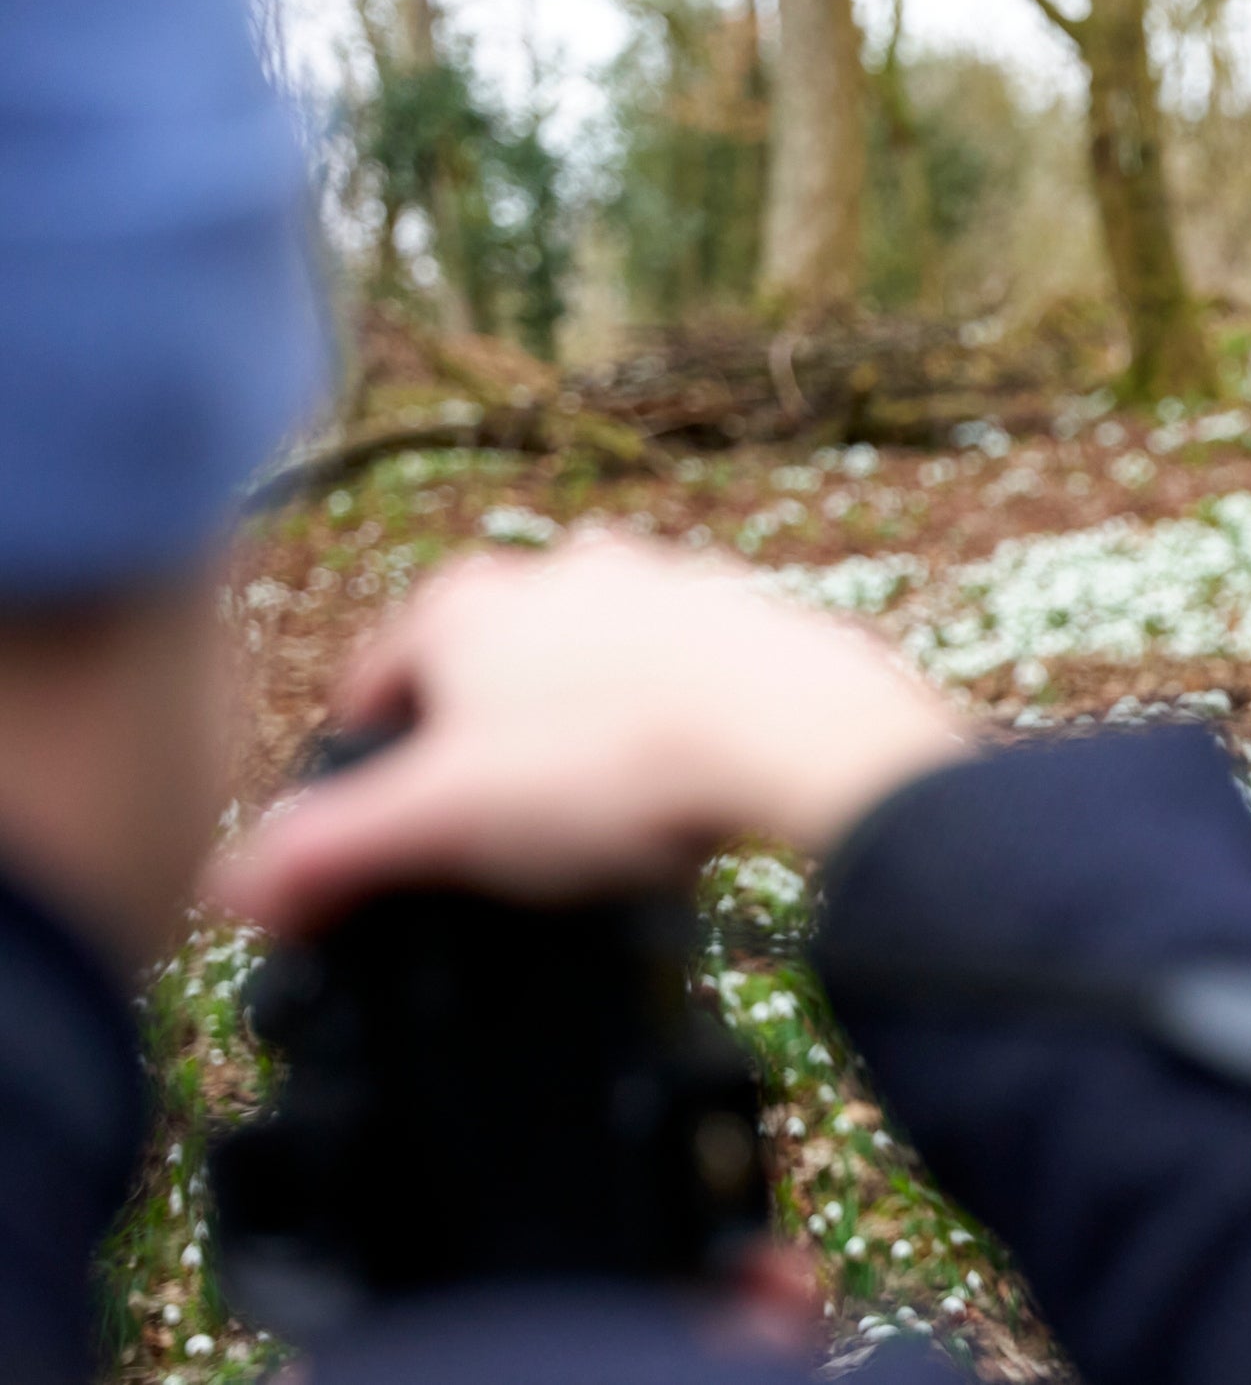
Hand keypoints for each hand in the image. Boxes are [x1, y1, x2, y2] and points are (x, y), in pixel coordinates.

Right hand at [209, 535, 968, 936]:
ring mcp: (661, 583)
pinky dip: (671, 722)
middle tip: (497, 827)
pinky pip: (684, 675)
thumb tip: (242, 887)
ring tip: (594, 811)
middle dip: (482, 739)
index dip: (368, 762)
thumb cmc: (613, 768)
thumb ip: (332, 851)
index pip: (376, 681)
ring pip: (590, 661)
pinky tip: (683, 786)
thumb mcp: (443, 823)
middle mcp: (561, 570)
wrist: (801, 735)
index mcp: (467, 605)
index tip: (384, 824)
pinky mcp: (746, 616)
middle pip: (487, 665)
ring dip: (581, 724)